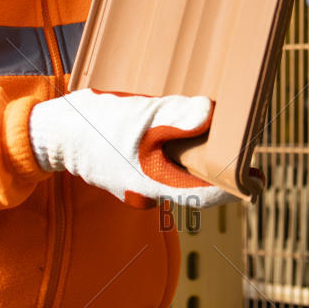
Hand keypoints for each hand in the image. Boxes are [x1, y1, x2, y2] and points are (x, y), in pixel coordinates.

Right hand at [28, 89, 235, 208]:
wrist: (52, 132)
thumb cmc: (95, 124)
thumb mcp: (139, 115)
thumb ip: (175, 116)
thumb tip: (210, 113)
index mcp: (153, 183)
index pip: (205, 193)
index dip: (233, 186)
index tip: (256, 178)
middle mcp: (148, 190)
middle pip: (195, 183)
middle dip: (218, 166)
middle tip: (242, 147)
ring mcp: (138, 183)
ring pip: (178, 173)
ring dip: (197, 155)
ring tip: (216, 132)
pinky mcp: (130, 171)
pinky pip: (162, 165)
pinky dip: (176, 151)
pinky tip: (180, 128)